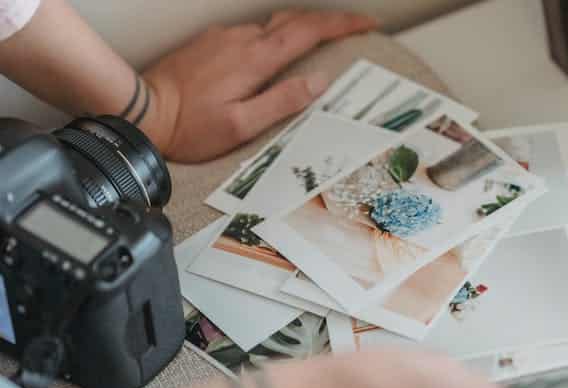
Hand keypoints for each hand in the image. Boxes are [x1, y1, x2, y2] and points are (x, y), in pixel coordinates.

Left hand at [140, 10, 375, 162]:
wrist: (140, 110)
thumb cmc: (190, 127)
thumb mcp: (242, 125)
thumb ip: (282, 101)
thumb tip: (319, 81)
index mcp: (256, 59)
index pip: (308, 31)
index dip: (341, 24)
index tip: (366, 23)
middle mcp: (241, 40)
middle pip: (293, 19)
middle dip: (327, 22)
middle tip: (352, 29)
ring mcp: (223, 38)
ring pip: (271, 26)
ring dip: (299, 30)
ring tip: (319, 44)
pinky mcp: (210, 43)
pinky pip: (251, 34)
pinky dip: (273, 39)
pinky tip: (274, 56)